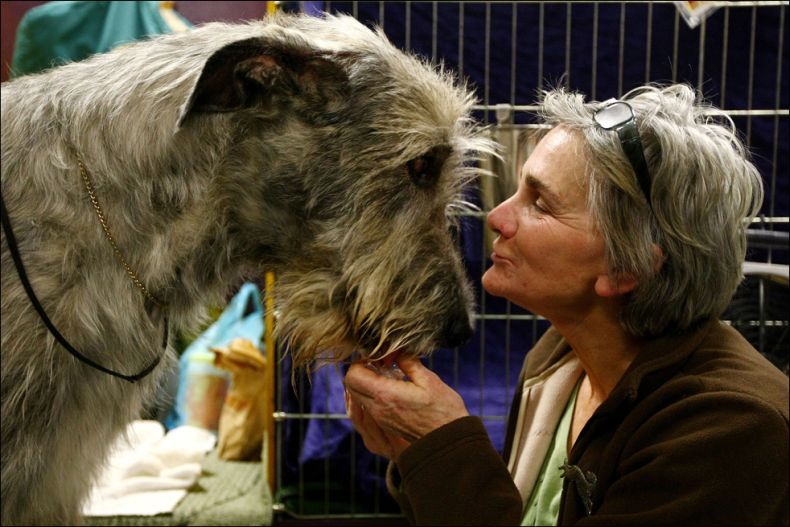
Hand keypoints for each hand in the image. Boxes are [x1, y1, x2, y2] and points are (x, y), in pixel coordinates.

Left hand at [344, 355, 468, 459]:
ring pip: (356, 399)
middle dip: (361, 371)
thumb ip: (407, 361)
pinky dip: (370, 397)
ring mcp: (378, 421)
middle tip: (381, 364)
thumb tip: (396, 349)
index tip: (377, 357)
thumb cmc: (443, 411)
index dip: (360, 362)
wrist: (449, 443)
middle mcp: (376, 410)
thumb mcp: (428, 379)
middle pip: (350, 387)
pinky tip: (390, 390)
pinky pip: (365, 410)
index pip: (353, 376)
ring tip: (385, 376)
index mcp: (384, 395)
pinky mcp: (383, 428)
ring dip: (365, 384)